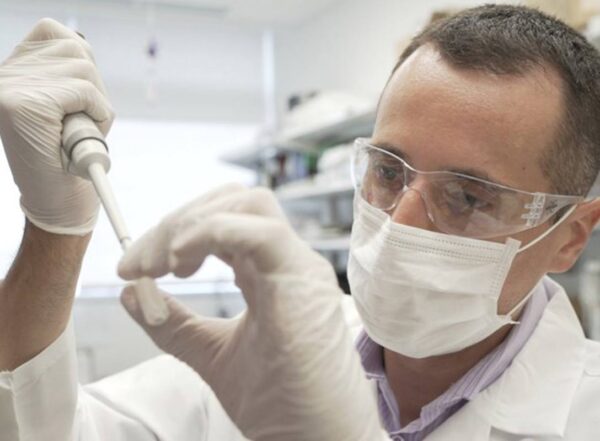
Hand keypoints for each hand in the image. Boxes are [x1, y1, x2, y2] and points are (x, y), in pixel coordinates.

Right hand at [0, 18, 113, 234]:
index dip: (81, 64)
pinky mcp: (23, 104)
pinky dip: (97, 110)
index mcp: (11, 71)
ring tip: (79, 129)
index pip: (53, 31)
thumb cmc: (67, 156)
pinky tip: (83, 131)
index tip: (80, 97)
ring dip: (97, 102)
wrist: (58, 201)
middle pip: (75, 48)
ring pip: (83, 68)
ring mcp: (10, 87)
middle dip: (94, 86)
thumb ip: (66, 72)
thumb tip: (81, 45)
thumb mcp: (65, 106)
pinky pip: (84, 90)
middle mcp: (4, 74)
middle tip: (83, 121)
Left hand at [118, 184, 387, 440]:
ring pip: (248, 204)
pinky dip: (212, 232)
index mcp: (270, 273)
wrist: (315, 440)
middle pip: (233, 201)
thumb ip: (174, 324)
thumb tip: (131, 293)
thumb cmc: (280, 403)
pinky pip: (259, 231)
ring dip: (191, 222)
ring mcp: (298, 266)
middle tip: (140, 261)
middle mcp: (287, 261)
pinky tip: (180, 259)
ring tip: (162, 263)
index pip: (224, 222)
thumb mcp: (211, 353)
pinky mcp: (302, 280)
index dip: (176, 231)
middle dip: (178, 220)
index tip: (136, 266)